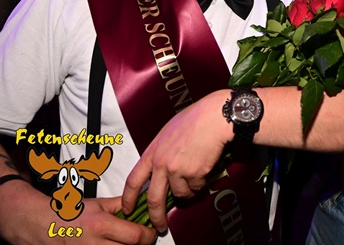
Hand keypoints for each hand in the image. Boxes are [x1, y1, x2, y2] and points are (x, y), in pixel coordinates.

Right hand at [0, 194, 155, 243]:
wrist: (41, 225)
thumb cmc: (69, 213)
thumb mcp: (97, 203)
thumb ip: (120, 204)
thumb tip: (141, 201)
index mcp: (100, 225)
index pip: (136, 236)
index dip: (149, 235)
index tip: (152, 231)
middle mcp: (94, 244)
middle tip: (141, 238)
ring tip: (126, 242)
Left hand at [122, 90, 231, 231]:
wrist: (215, 117)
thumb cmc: (195, 119)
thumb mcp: (168, 132)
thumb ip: (161, 151)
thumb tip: (160, 166)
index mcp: (153, 152)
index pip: (133, 180)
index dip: (129, 198)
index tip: (128, 209)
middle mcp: (162, 163)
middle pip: (155, 199)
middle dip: (156, 217)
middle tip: (159, 225)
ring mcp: (178, 170)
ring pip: (181, 194)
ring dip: (188, 191)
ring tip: (196, 176)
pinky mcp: (195, 174)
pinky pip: (197, 187)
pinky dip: (202, 183)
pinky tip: (205, 168)